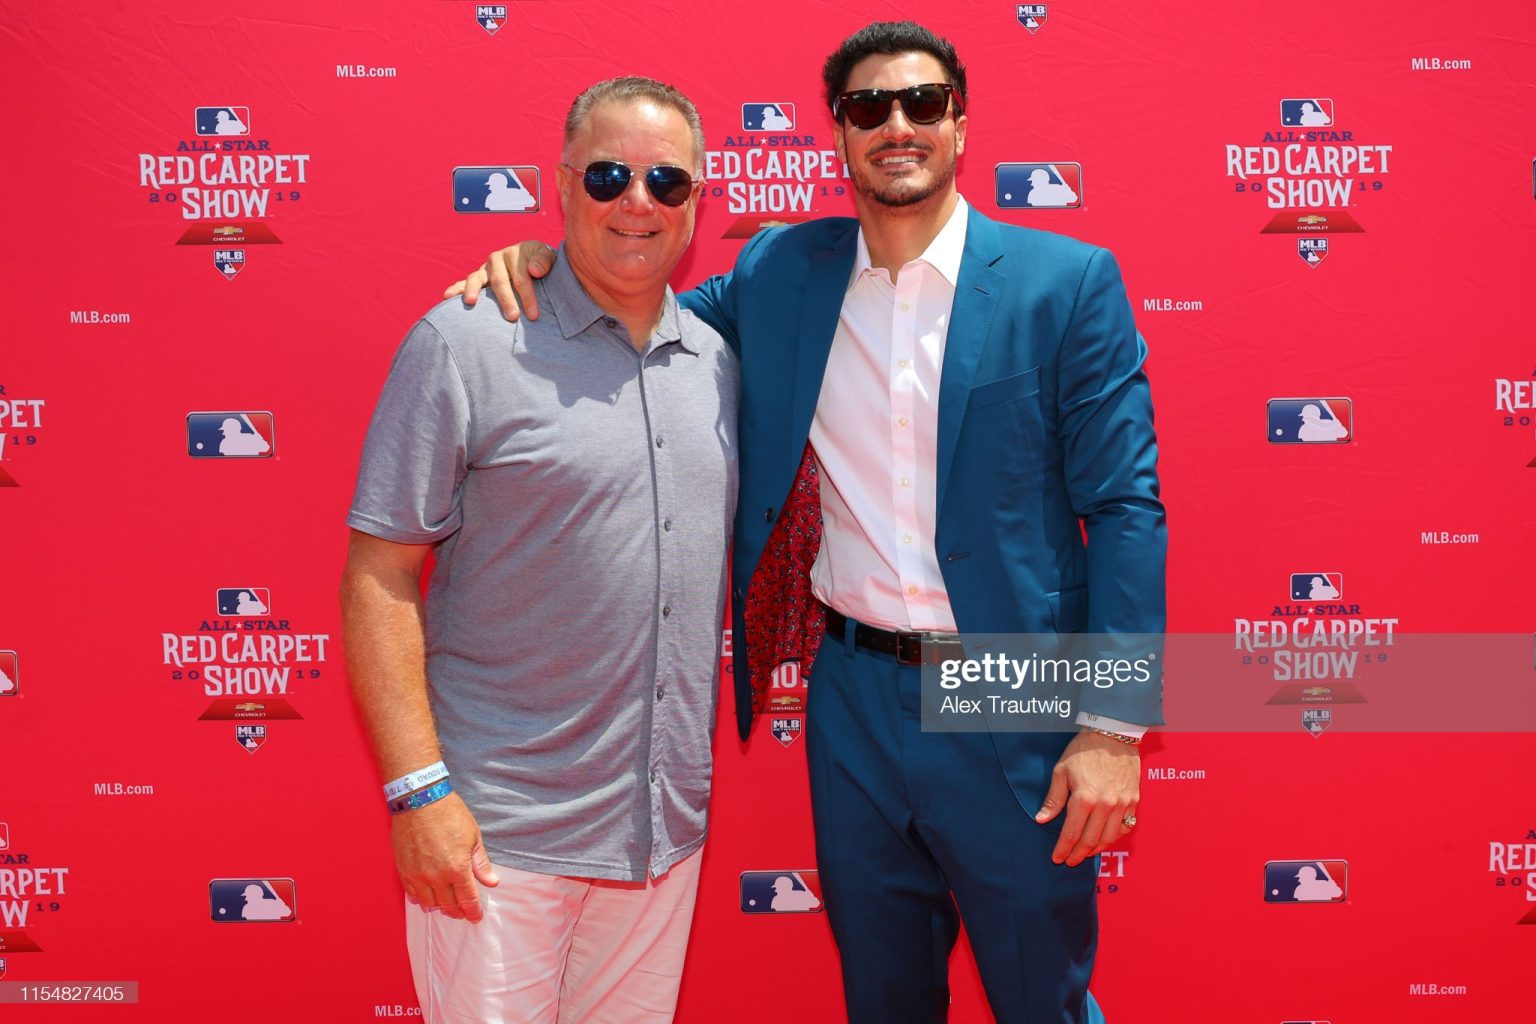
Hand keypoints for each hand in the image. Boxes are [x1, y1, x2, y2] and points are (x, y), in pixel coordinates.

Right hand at [390, 792, 500, 921]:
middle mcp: (436, 876)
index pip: (467, 900)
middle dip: (458, 912)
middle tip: (464, 913)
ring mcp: (417, 875)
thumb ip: (481, 864)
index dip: (473, 911)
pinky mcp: (403, 870)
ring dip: (440, 908)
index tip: (477, 916)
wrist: (419, 799)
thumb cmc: (449, 814)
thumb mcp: (473, 837)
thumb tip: (492, 882)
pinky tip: (427, 898)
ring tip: (447, 907)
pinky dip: (421, 899)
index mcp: (457, 868)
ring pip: (429, 903)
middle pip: (448, 905)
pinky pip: (412, 894)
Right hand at [441, 241, 557, 321]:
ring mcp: (485, 269)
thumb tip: (535, 270)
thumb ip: (544, 261)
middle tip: (512, 317)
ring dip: (474, 291)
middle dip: (506, 300)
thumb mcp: (548, 256)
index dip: (528, 297)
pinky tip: (447, 297)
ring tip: (471, 303)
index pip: (522, 278)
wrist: (533, 259)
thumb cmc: (541, 262)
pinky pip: (464, 282)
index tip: (533, 315)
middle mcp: (497, 259)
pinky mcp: (478, 277)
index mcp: (515, 253)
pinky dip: (456, 289)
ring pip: (477, 279)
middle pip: (500, 281)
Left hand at [1035, 731, 1139, 866]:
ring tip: (1085, 852)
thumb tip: (1041, 820)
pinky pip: (1125, 828)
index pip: (1071, 833)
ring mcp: (1122, 805)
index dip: (1063, 849)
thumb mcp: (1061, 771)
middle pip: (1091, 841)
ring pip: (1109, 838)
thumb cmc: (1084, 750)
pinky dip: (1114, 837)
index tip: (1057, 859)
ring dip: (1096, 850)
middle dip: (1078, 854)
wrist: (1114, 734)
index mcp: (1085, 799)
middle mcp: (1105, 805)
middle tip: (1070, 861)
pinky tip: (1104, 838)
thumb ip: (1053, 799)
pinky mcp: (1133, 801)